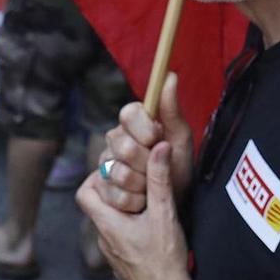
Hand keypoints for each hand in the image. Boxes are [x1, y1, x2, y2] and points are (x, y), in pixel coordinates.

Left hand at [76, 142, 193, 279]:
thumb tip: (159, 147)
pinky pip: (116, 236)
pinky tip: (146, 224)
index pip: (84, 193)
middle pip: (96, 205)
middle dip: (112, 189)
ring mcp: (110, 252)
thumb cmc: (165, 261)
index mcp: (107, 224)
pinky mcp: (120, 261)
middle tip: (133, 180)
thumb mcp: (164, 214)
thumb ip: (160, 179)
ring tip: (143, 200)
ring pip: (107, 221)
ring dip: (120, 207)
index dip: (96, 176)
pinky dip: (126, 225)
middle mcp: (103, 238)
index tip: (117, 170)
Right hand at [92, 73, 193, 213]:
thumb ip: (171, 109)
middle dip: (147, 162)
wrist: (171, 205)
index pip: (127, 113)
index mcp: (134, 123)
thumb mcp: (180, 140)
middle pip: (123, 146)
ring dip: (142, 185)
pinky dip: (132, 201)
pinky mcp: (99, 187)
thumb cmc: (178, 169)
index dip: (143, 128)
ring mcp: (105, 163)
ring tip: (152, 186)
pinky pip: (112, 194)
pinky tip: (141, 200)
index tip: (158, 138)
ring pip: (117, 172)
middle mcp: (115, 139)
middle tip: (159, 168)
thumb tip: (170, 74)